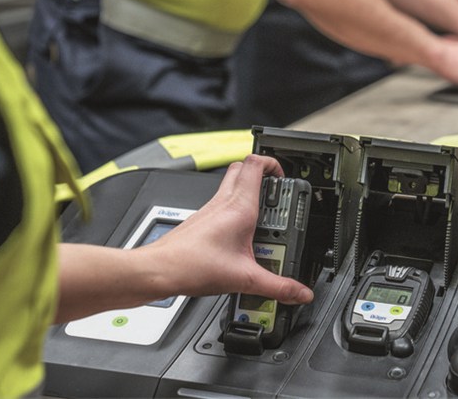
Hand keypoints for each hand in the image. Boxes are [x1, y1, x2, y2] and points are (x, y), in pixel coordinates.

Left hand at [144, 154, 313, 304]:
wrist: (158, 271)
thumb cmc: (190, 265)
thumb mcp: (244, 278)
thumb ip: (277, 287)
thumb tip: (299, 293)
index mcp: (239, 206)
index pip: (257, 163)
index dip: (274, 163)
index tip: (286, 178)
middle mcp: (224, 202)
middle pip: (244, 168)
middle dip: (264, 176)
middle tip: (277, 197)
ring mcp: (211, 209)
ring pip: (233, 186)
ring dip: (251, 196)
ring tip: (265, 223)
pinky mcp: (203, 220)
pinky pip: (224, 206)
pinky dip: (238, 214)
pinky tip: (242, 240)